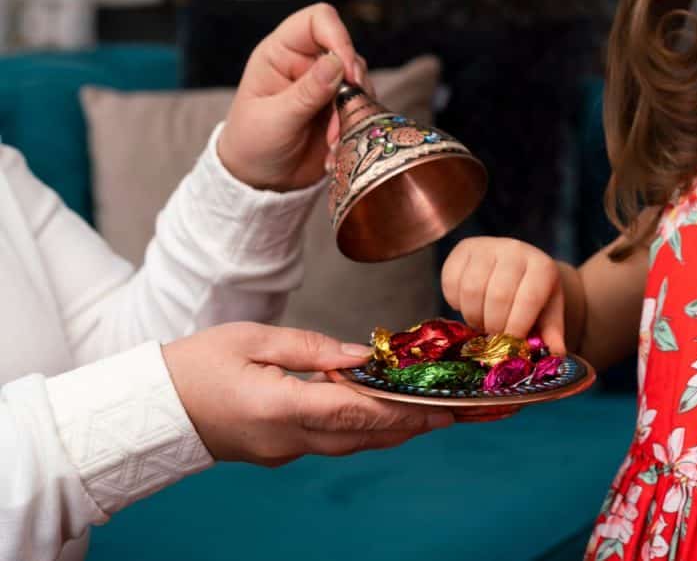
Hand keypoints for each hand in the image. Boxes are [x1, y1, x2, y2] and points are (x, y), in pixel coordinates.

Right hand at [162, 322, 453, 465]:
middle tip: (454, 411)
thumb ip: (312, 347)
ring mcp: (283, 451)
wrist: (149, 408)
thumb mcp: (252, 338)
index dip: (401, 410)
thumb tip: (362, 354)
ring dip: (393, 429)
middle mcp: (286, 439)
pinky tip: (386, 411)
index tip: (439, 407)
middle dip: (412, 424)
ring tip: (434, 411)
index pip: (354, 411)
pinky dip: (364, 428)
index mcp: (278, 408)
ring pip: (351, 444)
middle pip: (363, 436)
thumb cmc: (194, 364)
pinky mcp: (279, 451)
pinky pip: (333, 441)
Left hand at [218, 2, 375, 190]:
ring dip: (353, 111)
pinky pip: (363, 107)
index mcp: (280, 53)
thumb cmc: (252, 144)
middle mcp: (306, 63)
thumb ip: (306, 92)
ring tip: (334, 139)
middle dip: (352, 83)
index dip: (338, 37)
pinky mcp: (341, 109)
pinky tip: (338, 147)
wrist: (260, 181)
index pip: (317, 20)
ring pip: (361, 81)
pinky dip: (357, 126)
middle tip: (343, 113)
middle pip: (347, 51)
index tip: (346, 70)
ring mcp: (326, 86)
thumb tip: (337, 63)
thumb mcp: (274, 119)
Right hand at [441, 237, 567, 352]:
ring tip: (482, 322)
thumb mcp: (548, 313)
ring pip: (471, 290)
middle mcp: (515, 250)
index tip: (510, 345)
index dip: (516, 327)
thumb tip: (556, 355)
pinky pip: (451, 281)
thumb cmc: (533, 295)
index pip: (528, 299)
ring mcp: (487, 246)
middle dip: (493, 325)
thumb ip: (551, 334)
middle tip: (494, 337)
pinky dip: (456, 302)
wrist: (518, 266)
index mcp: (541, 266)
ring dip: (473, 316)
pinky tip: (468, 305)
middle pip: (497, 296)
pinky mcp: (462, 248)